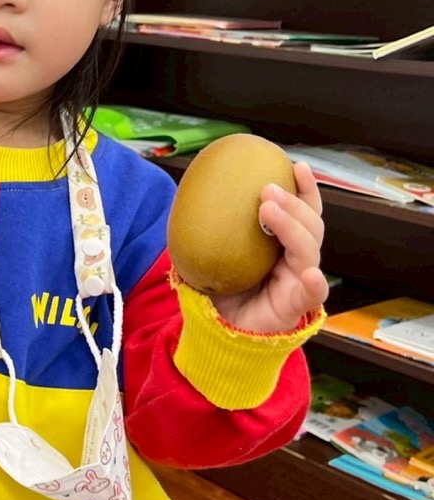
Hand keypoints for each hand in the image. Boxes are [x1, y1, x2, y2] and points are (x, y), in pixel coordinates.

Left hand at [208, 163, 328, 333]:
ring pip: (310, 250)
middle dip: (294, 203)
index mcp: (281, 244)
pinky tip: (308, 274)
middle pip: (310, 225)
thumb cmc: (219, 290)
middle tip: (268, 189)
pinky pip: (311, 295)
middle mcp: (296, 260)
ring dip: (293, 227)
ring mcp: (298, 282)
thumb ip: (205, 227)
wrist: (219, 333)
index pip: (301, 212)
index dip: (304, 189)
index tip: (296, 166)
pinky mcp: (296, 307)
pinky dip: (313, 284)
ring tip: (270, 210)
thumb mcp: (208, 253)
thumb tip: (186, 190)